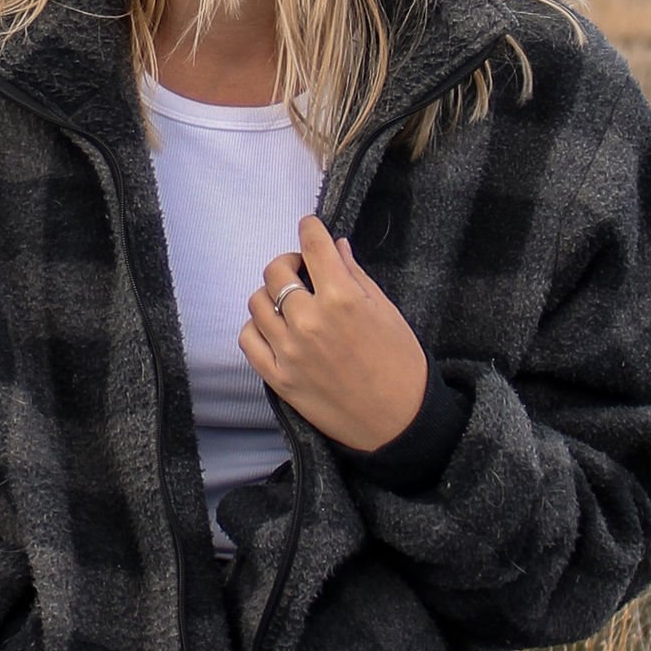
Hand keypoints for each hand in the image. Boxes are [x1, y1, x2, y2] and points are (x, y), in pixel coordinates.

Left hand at [241, 212, 429, 454]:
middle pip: (276, 271)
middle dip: (289, 263)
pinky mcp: (278, 377)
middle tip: (303, 271)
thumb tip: (335, 247)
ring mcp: (289, 350)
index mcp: (342, 299)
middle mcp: (309, 321)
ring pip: (257, 302)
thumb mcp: (387, 312)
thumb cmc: (401, 365)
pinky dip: (257, 327)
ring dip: (272, 295)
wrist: (398, 422)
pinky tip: (275, 328)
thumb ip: (355, 276)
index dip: (310, 229)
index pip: (313, 246)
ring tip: (290, 303)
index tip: (309, 227)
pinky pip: (248, 338)